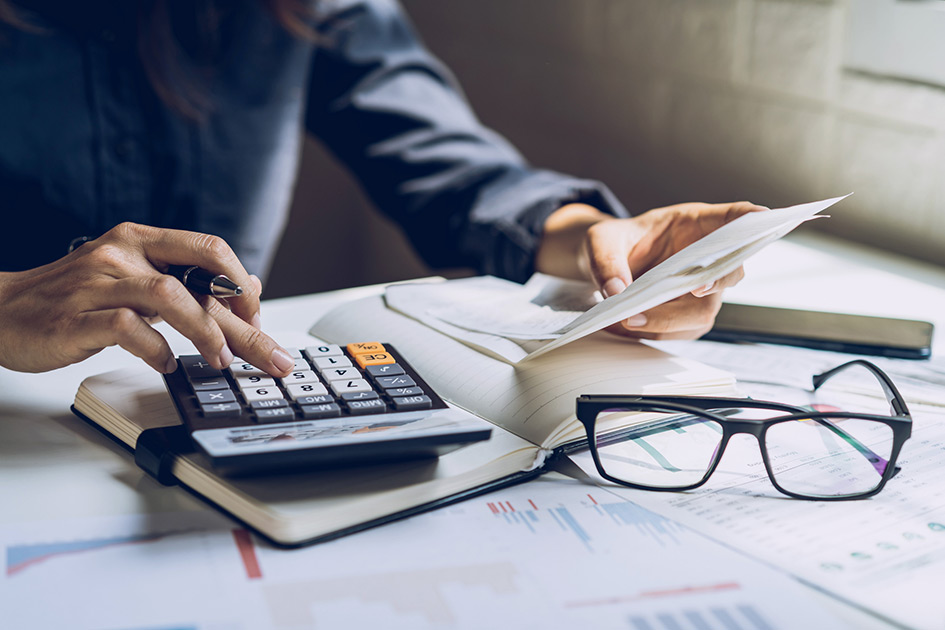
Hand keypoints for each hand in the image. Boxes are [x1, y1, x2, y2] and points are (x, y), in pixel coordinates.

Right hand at [0, 222, 294, 375]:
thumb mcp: (135, 278)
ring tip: (220, 361)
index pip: (209, 249)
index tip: (258, 318)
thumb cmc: (73, 298)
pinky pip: (128, 329)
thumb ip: (188, 280)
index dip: (242, 285)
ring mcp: (99, 283)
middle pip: (201, 279)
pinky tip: (164, 364)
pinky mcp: (76, 316)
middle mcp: (123, 253)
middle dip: (244, 322)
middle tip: (271, 357)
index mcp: (141, 239)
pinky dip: (155, 350)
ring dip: (205, 332)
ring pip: (170, 296)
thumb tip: (248, 285)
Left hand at [535, 201, 766, 339]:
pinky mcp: (687, 315)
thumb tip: (617, 291)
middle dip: (714, 282)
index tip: (763, 217)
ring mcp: (701, 288)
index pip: (734, 217)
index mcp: (695, 223)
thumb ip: (606, 260)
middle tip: (692, 289)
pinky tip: (626, 324)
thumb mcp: (600, 241)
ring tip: (628, 318)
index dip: (751, 218)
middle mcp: (706, 257)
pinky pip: (682, 330)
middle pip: (729, 272)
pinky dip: (654, 331)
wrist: (605, 266)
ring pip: (704, 310)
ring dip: (669, 319)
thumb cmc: (612, 243)